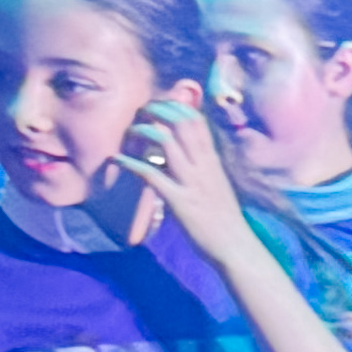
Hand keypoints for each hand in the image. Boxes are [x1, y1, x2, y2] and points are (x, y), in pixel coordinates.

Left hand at [126, 88, 253, 257]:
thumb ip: (203, 166)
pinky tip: (116, 160)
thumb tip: (184, 153)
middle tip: (141, 111)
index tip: (160, 104)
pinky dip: (130, 164)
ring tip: (130, 130)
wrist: (235, 247)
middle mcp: (204, 166)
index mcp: (213, 161)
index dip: (176, 106)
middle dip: (158, 110)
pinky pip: (151, 175)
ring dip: (144, 130)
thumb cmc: (225, 219)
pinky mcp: (179, 201)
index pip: (197, 122)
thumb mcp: (217, 184)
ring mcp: (191, 183)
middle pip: (180, 124)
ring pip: (167, 142)